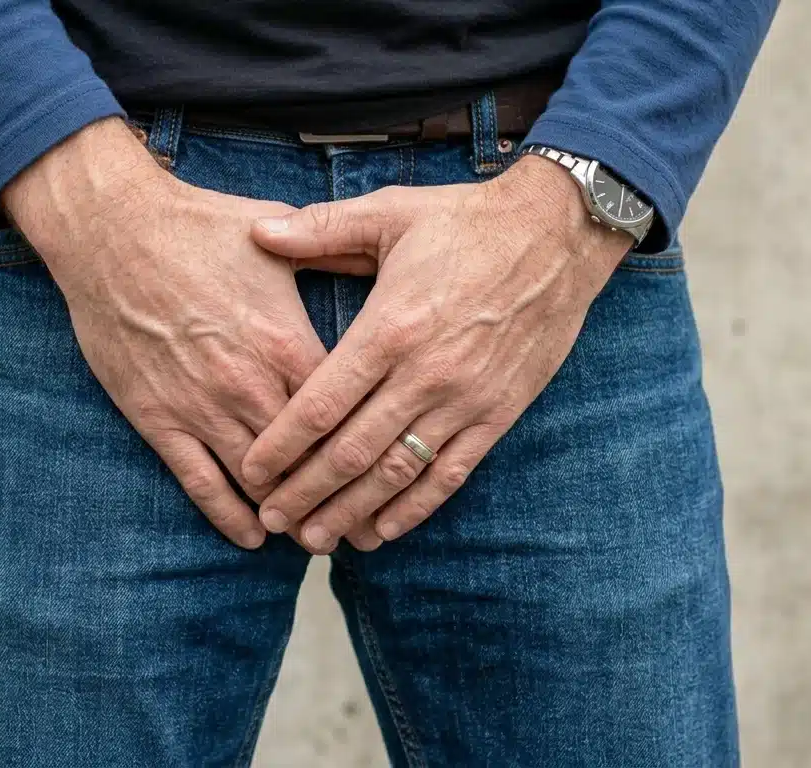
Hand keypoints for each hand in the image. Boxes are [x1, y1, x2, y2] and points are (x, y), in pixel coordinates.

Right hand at [1, 118, 376, 549]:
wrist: (111, 231)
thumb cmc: (197, 226)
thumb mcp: (277, 241)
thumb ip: (330, 259)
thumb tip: (377, 258)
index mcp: (287, 342)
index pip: (345, 416)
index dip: (372, 452)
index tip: (395, 476)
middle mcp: (250, 384)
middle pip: (309, 462)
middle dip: (339, 499)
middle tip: (364, 528)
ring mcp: (202, 407)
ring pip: (259, 482)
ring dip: (290, 516)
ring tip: (316, 538)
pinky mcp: (159, 419)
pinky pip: (201, 484)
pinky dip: (230, 518)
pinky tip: (253, 538)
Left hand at [240, 156, 633, 552]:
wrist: (558, 235)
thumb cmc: (466, 222)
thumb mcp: (390, 213)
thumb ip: (320, 229)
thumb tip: (257, 231)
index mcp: (390, 327)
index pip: (323, 402)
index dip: (282, 444)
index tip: (251, 470)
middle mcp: (425, 373)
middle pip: (352, 450)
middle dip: (305, 492)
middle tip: (271, 520)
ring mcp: (464, 400)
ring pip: (397, 472)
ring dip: (352, 510)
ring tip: (315, 539)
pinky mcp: (497, 414)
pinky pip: (450, 474)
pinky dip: (414, 507)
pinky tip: (383, 529)